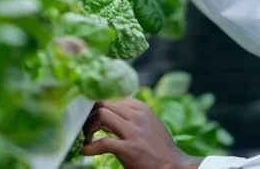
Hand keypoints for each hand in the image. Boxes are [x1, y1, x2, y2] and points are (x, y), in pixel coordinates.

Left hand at [81, 98, 203, 168]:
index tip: (92, 115)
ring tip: (87, 137)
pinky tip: (86, 151)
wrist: (173, 166)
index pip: (113, 97)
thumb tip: (110, 113)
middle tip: (86, 127)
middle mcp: (137, 116)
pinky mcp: (128, 148)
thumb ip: (133, 116)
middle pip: (104, 103)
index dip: (99, 106)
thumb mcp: (150, 124)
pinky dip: (90, 147)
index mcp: (142, 108)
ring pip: (101, 115)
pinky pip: (103, 143)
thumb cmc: (160, 148)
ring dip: (89, 127)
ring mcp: (133, 131)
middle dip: (90, 114)